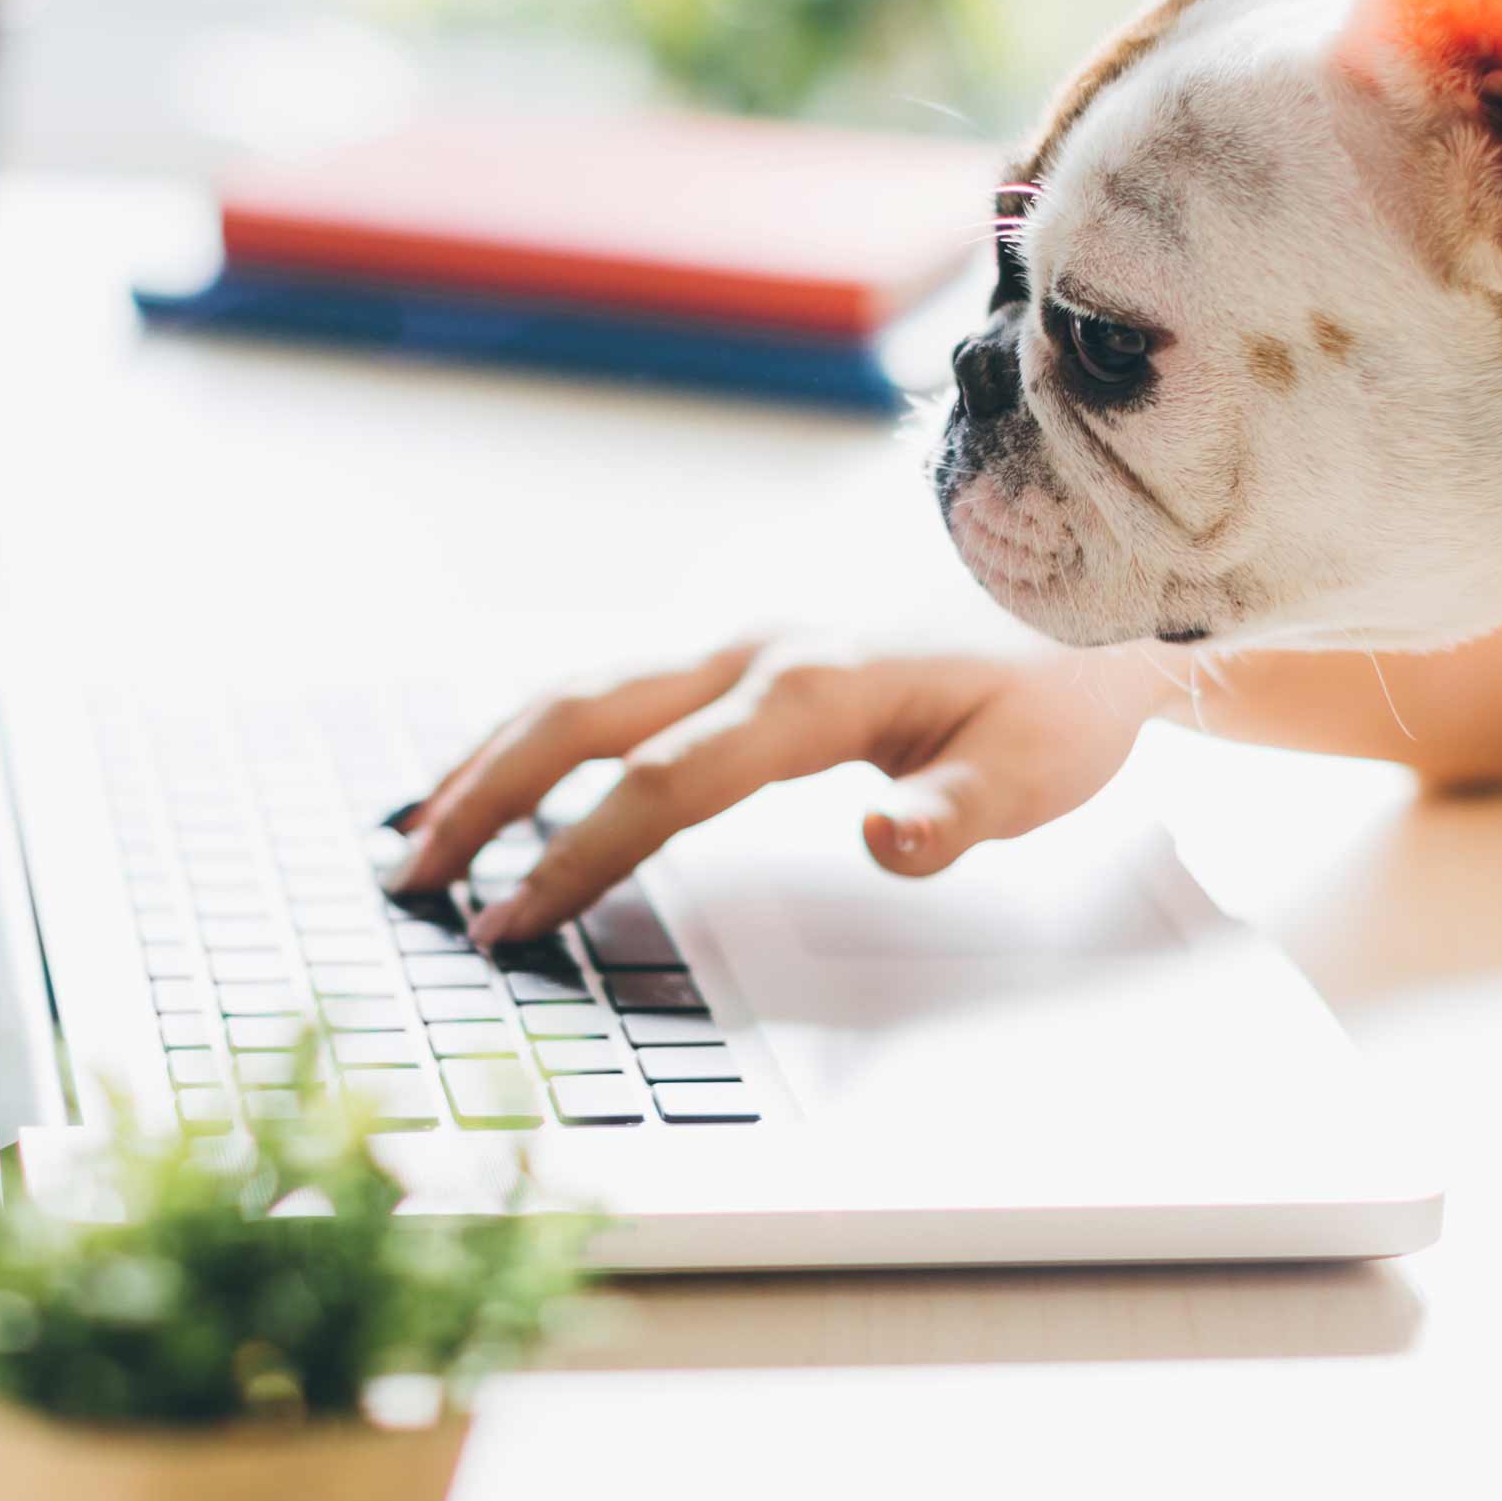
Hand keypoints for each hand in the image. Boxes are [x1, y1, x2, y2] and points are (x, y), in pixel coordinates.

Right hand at [391, 637, 1175, 944]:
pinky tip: (500, 768)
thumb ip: (957, 814)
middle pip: (582, 713)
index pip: (664, 784)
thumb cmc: (1061, 682)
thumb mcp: (1038, 766)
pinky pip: (613, 676)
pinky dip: (538, 725)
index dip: (576, 859)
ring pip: (580, 683)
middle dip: (483, 797)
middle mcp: (755, 644)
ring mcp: (740, 628)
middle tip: (407, 880)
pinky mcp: (742, 634)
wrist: (1093, 574)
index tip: (508, 926)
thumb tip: (886, 843)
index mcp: (815, 686)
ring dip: (490, 755)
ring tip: (415, 832)